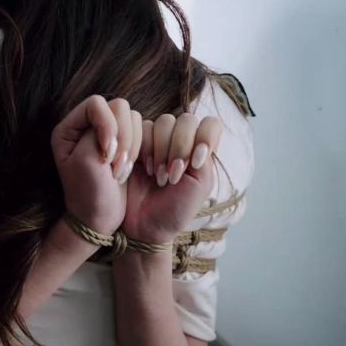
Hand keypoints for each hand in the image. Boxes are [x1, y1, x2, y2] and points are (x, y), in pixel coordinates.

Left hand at [51, 96, 142, 234]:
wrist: (98, 218)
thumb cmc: (87, 193)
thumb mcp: (86, 160)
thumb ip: (98, 130)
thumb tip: (117, 113)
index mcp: (69, 128)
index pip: (96, 104)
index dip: (107, 124)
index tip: (106, 153)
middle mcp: (87, 126)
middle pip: (118, 108)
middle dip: (122, 138)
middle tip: (114, 166)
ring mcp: (107, 134)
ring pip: (133, 119)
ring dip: (131, 146)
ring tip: (119, 172)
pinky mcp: (125, 144)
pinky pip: (143, 132)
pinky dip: (140, 150)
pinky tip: (129, 170)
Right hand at [123, 113, 222, 242]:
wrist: (143, 225)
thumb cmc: (174, 210)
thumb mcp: (200, 185)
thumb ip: (204, 157)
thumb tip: (197, 138)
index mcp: (200, 149)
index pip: (210, 124)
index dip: (204, 137)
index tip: (194, 163)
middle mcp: (180, 140)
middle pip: (185, 120)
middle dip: (179, 148)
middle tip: (170, 177)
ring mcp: (157, 140)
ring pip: (163, 122)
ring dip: (160, 150)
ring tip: (156, 176)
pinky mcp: (135, 143)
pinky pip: (140, 128)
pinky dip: (142, 149)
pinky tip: (141, 170)